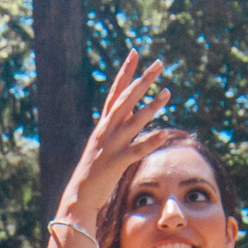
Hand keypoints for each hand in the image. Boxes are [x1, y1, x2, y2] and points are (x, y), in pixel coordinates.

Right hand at [64, 50, 173, 218]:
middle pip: (126, 99)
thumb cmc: (95, 169)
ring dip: (151, 106)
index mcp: (103, 123)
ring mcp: (111, 145)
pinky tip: (165, 134)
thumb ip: (118, 125)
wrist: (80, 194)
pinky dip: (151, 142)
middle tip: (159, 64)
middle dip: (143, 80)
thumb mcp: (104, 141)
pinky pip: (137, 150)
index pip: (116, 91)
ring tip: (168, 92)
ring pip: (134, 121)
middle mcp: (106, 130)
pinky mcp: (116, 163)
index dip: (125, 72)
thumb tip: (132, 110)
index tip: (135, 52)